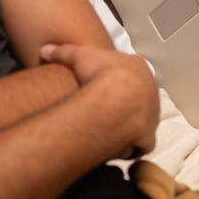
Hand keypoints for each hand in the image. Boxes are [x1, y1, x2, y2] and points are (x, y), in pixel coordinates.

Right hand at [40, 44, 159, 154]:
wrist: (114, 100)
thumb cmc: (100, 75)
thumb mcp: (77, 55)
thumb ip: (62, 52)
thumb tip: (47, 50)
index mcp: (138, 68)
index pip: (130, 74)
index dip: (116, 81)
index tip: (103, 87)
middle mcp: (150, 91)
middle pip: (139, 97)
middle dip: (124, 104)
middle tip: (104, 111)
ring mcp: (151, 114)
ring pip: (141, 121)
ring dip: (128, 125)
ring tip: (108, 130)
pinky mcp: (147, 136)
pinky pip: (141, 145)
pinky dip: (130, 147)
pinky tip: (115, 148)